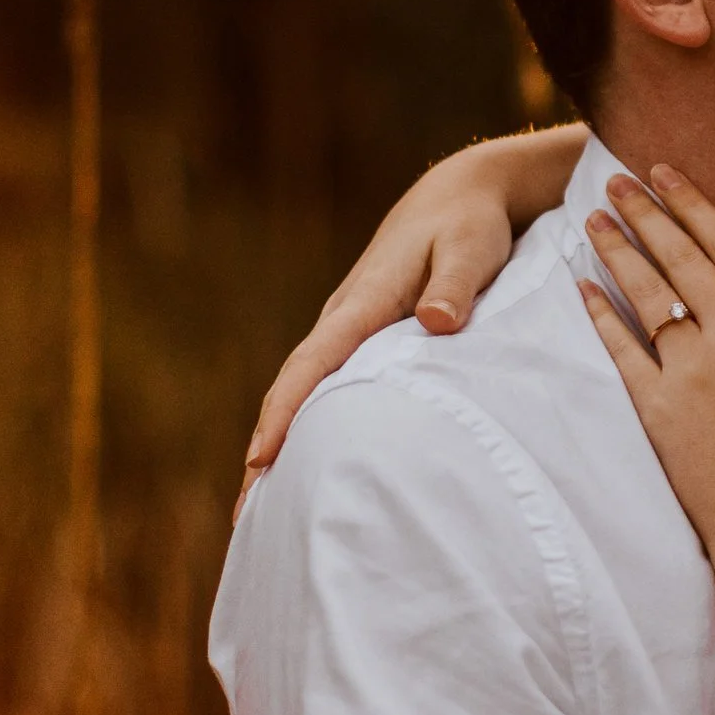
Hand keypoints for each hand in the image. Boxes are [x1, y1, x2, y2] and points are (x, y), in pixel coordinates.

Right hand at [239, 125, 586, 507]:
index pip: (312, 364)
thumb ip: (455, 286)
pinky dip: (311, 425)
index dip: (284, 413)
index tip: (259, 461)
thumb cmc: (469, 225)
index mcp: (362, 302)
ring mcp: (352, 331)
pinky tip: (310, 466)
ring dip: (283, 444)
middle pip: (295, 391)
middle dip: (266, 449)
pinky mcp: (365, 339)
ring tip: (264, 513)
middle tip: (245, 519)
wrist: (460, 195)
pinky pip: (329, 387)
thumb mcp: (470, 248)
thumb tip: (437, 323)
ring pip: (308, 393)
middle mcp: (346, 319)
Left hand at [578, 166, 714, 572]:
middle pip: (682, 260)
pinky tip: (581, 286)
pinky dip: (600, 316)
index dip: (695, 205)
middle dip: (648, 214)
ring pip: (647, 297)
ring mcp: (692, 375)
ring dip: (618, 252)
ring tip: (593, 218)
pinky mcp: (658, 412)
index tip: (668, 173)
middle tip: (617, 179)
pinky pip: (622, 352)